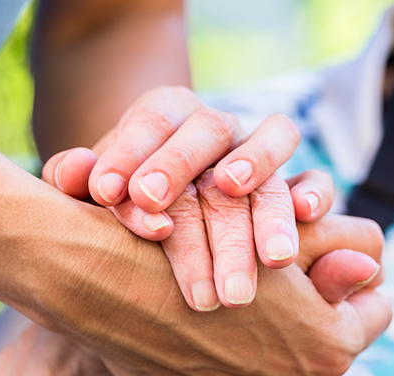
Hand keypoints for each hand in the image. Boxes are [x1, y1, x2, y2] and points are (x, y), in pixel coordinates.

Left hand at [42, 86, 334, 308]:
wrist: (169, 207)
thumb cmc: (130, 198)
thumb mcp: (100, 187)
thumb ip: (82, 178)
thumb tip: (79, 174)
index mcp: (169, 114)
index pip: (154, 118)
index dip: (133, 151)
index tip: (112, 195)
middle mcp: (218, 127)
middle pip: (208, 132)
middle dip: (182, 171)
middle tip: (158, 222)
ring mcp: (259, 152)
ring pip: (270, 152)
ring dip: (261, 193)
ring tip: (256, 244)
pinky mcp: (293, 183)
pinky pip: (315, 179)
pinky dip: (313, 193)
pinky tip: (304, 217)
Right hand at [93, 212, 389, 375]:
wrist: (114, 283)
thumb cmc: (204, 247)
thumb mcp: (280, 243)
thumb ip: (339, 261)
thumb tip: (372, 269)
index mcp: (331, 347)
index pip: (376, 312)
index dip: (355, 282)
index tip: (334, 265)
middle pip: (326, 347)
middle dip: (312, 318)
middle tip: (283, 283)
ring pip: (280, 370)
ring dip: (269, 344)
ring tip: (239, 304)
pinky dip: (229, 367)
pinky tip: (205, 332)